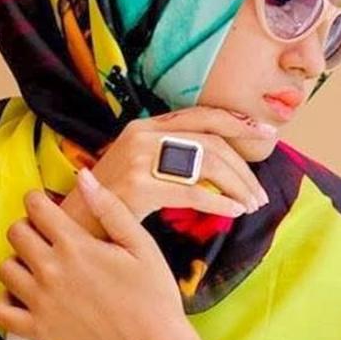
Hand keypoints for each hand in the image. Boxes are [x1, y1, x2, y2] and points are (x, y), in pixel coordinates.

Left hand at [0, 170, 201, 339]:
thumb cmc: (154, 298)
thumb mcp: (141, 245)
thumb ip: (109, 208)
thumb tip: (84, 176)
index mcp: (76, 246)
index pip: (36, 207)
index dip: (39, 200)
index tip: (47, 206)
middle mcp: (52, 271)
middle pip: (16, 233)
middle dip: (29, 227)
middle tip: (46, 236)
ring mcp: (41, 303)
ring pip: (5, 268)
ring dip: (18, 261)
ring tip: (38, 266)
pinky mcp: (39, 331)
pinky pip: (2, 311)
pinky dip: (7, 300)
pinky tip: (25, 296)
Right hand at [59, 105, 276, 239]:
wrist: (73, 224)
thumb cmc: (111, 203)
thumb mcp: (139, 168)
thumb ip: (171, 158)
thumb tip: (218, 164)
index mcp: (145, 126)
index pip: (202, 115)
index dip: (238, 122)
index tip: (267, 134)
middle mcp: (142, 135)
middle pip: (210, 141)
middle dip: (244, 166)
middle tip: (261, 192)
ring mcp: (139, 158)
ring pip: (207, 164)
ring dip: (237, 186)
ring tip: (252, 205)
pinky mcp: (138, 185)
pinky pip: (192, 191)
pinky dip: (219, 202)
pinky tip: (233, 212)